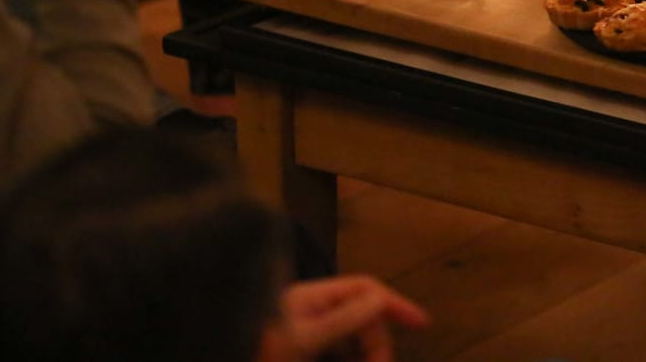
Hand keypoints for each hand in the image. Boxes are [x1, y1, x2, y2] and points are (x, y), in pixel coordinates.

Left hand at [264, 275, 429, 361]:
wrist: (223, 355)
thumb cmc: (257, 351)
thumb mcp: (303, 340)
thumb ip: (343, 318)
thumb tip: (379, 300)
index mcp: (313, 299)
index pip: (365, 290)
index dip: (395, 303)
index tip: (422, 323)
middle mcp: (312, 312)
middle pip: (363, 319)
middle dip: (377, 343)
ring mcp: (306, 336)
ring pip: (352, 342)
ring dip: (365, 355)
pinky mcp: (302, 355)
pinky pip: (337, 354)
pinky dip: (349, 358)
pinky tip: (358, 361)